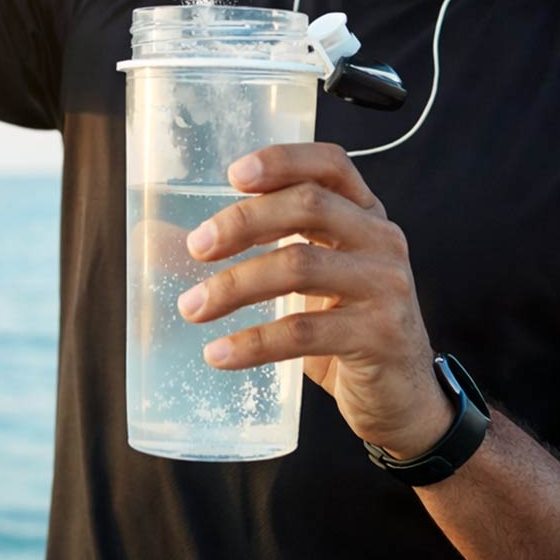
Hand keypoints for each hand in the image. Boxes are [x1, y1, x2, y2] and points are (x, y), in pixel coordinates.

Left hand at [178, 143, 455, 459]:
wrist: (404, 399)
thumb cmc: (345, 327)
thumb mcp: (305, 280)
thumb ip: (251, 252)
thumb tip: (155, 239)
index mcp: (364, 214)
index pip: (331, 164)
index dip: (284, 159)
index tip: (233, 174)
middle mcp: (381, 239)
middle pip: (308, 205)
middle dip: (243, 221)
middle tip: (197, 247)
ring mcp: (385, 285)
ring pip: (300, 265)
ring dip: (235, 285)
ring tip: (192, 307)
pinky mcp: (380, 335)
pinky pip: (304, 331)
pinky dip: (253, 341)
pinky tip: (219, 354)